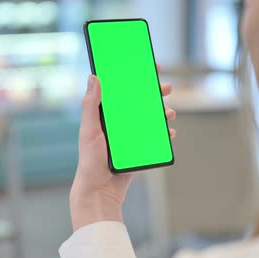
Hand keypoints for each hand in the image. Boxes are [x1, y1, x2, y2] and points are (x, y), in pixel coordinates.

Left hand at [70, 64, 175, 230]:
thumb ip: (90, 105)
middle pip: (139, 102)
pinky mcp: (137, 149)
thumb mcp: (89, 130)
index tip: (147, 67)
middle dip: (154, 93)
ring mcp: (129, 136)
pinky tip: (169, 131)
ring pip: (149, 118)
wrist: (99, 190)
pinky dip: (163, 133)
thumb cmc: (90, 160)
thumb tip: (93, 77)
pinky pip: (153, 137)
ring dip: (162, 112)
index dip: (133, 77)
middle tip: (166, 88)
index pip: (120, 90)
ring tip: (169, 112)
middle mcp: (118, 123)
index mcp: (105, 115)